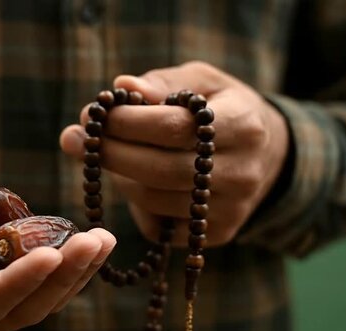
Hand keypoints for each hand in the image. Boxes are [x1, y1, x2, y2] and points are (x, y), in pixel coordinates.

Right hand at [0, 177, 115, 330]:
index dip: (19, 282)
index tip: (51, 252)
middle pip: (23, 309)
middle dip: (62, 276)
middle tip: (94, 240)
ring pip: (43, 303)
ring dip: (78, 273)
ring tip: (104, 239)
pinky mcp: (14, 292)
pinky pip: (48, 289)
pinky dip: (75, 268)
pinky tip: (96, 244)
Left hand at [60, 61, 288, 246]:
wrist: (267, 154)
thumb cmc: (221, 108)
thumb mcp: (202, 81)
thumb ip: (161, 82)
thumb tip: (123, 85)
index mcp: (243, 124)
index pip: (173, 127)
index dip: (126, 123)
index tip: (92, 115)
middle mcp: (242, 171)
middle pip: (159, 170)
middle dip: (110, 153)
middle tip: (77, 139)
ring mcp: (232, 208)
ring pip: (153, 200)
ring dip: (120, 177)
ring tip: (113, 154)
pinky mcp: (218, 233)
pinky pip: (159, 225)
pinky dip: (138, 204)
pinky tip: (139, 181)